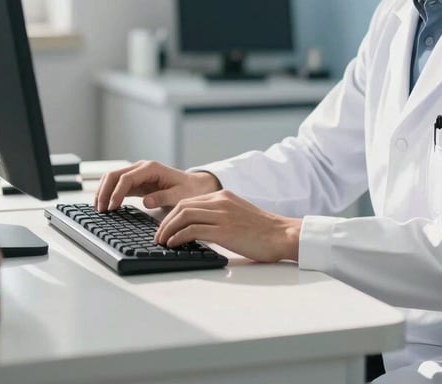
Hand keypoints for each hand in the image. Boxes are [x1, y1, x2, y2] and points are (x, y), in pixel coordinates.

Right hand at [94, 160, 220, 211]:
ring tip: (99, 209)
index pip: (126, 178)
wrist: (196, 185)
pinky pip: (117, 185)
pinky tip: (105, 205)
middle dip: (104, 191)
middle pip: (114, 175)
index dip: (116, 192)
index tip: (111, 207)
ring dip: (103, 191)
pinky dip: (109, 193)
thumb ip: (164, 197)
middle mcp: (142, 168)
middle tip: (99, 210)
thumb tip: (146, 201)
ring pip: (112, 178)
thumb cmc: (189, 189)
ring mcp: (137, 174)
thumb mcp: (180, 195)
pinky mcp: (136, 182)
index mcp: (151, 168)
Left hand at [156, 189, 301, 262]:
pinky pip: (193, 229)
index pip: (189, 201)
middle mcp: (221, 202)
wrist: (282, 234)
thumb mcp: (238, 214)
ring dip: (168, 229)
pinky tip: (174, 244)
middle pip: (182, 206)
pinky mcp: (224, 230)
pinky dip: (179, 236)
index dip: (172, 215)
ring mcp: (222, 215)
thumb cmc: (263, 230)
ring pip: (184, 215)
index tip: (165, 227)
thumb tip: (199, 229)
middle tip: (158, 236)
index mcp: (224, 196)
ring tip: (162, 241)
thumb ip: (220, 216)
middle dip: (166, 221)